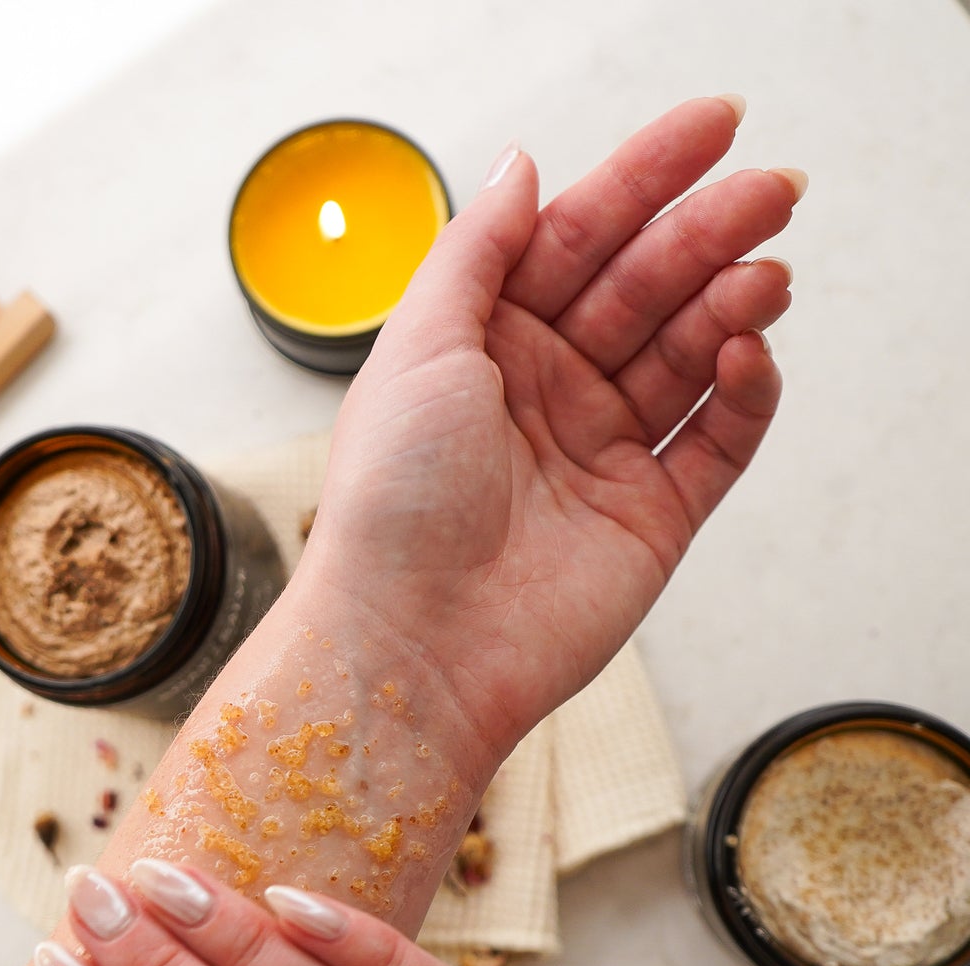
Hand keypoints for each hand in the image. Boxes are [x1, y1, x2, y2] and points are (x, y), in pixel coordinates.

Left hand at [306, 97, 799, 757]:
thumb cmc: (391, 502)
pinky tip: (747, 353)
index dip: (642, 180)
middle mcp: (544, 396)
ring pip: (688, 357)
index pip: (574, 241)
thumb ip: (475, 252)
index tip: (714, 126)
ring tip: (763, 272)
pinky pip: (717, 443)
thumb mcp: (416, 348)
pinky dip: (743, 395)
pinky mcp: (650, 519)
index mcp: (484, 348)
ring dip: (731, 306)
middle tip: (769, 192)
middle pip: (642, 290)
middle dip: (705, 234)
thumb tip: (520, 167)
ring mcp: (601, 457)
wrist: (411, 643)